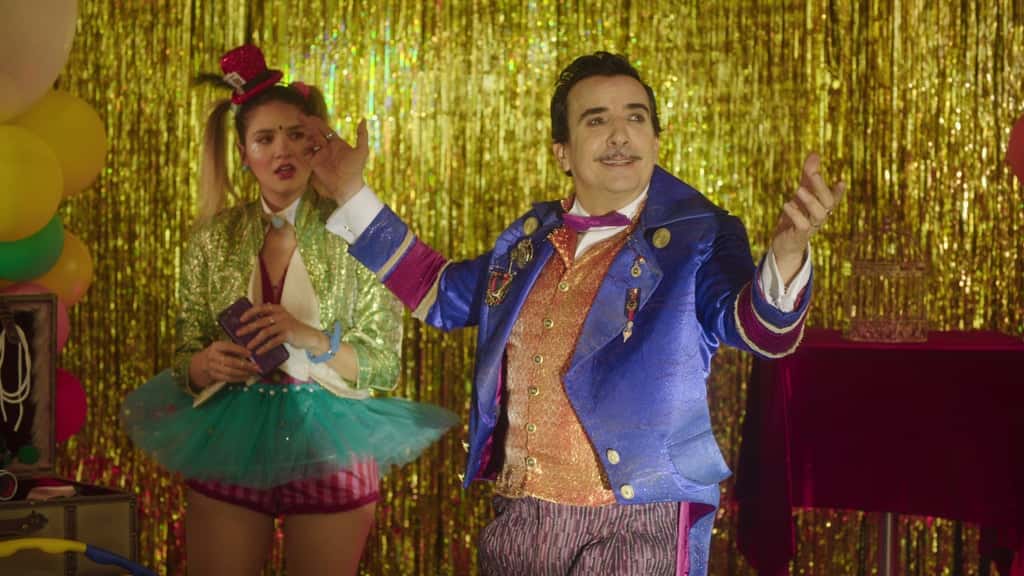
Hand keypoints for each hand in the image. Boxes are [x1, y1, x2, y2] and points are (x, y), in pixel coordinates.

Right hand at [190, 341, 258, 386]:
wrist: (199, 363)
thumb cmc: (216, 353)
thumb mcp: (221, 347)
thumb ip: (233, 349)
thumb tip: (250, 354)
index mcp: (216, 346)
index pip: (228, 347)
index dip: (240, 350)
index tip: (250, 354)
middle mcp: (213, 356)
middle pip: (230, 361)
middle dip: (245, 365)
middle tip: (256, 367)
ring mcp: (212, 367)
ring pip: (229, 372)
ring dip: (243, 373)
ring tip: (253, 373)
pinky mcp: (213, 376)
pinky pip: (227, 378)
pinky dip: (238, 379)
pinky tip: (246, 377)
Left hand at [237, 303, 326, 354]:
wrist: (309, 336)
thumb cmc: (292, 329)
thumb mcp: (282, 320)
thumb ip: (270, 318)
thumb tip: (251, 322)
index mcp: (278, 309)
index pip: (261, 308)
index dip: (250, 313)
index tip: (241, 319)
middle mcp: (281, 315)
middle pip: (261, 321)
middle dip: (248, 328)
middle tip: (238, 333)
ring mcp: (285, 324)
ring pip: (265, 332)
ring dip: (255, 340)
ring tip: (247, 347)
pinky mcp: (288, 334)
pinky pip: (273, 341)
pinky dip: (264, 347)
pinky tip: (258, 352)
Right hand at [302, 116, 368, 204]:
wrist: (347, 186)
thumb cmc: (355, 168)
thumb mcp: (362, 151)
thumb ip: (362, 135)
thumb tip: (364, 120)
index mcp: (337, 143)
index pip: (325, 130)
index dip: (318, 122)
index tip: (310, 116)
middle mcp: (327, 148)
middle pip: (315, 133)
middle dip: (308, 125)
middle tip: (299, 116)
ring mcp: (320, 155)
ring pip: (310, 141)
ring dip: (305, 134)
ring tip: (299, 127)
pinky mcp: (314, 163)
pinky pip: (306, 153)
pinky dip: (302, 147)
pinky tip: (299, 141)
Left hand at [771, 152, 846, 280]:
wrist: (784, 244)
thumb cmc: (796, 217)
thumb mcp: (801, 194)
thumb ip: (808, 176)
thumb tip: (815, 153)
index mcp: (822, 207)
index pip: (833, 198)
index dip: (838, 191)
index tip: (841, 182)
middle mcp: (819, 217)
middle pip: (827, 203)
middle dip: (821, 187)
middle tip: (813, 173)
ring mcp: (811, 227)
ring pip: (819, 215)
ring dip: (810, 200)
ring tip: (798, 189)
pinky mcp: (800, 235)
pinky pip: (803, 225)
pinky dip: (796, 214)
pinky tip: (787, 205)